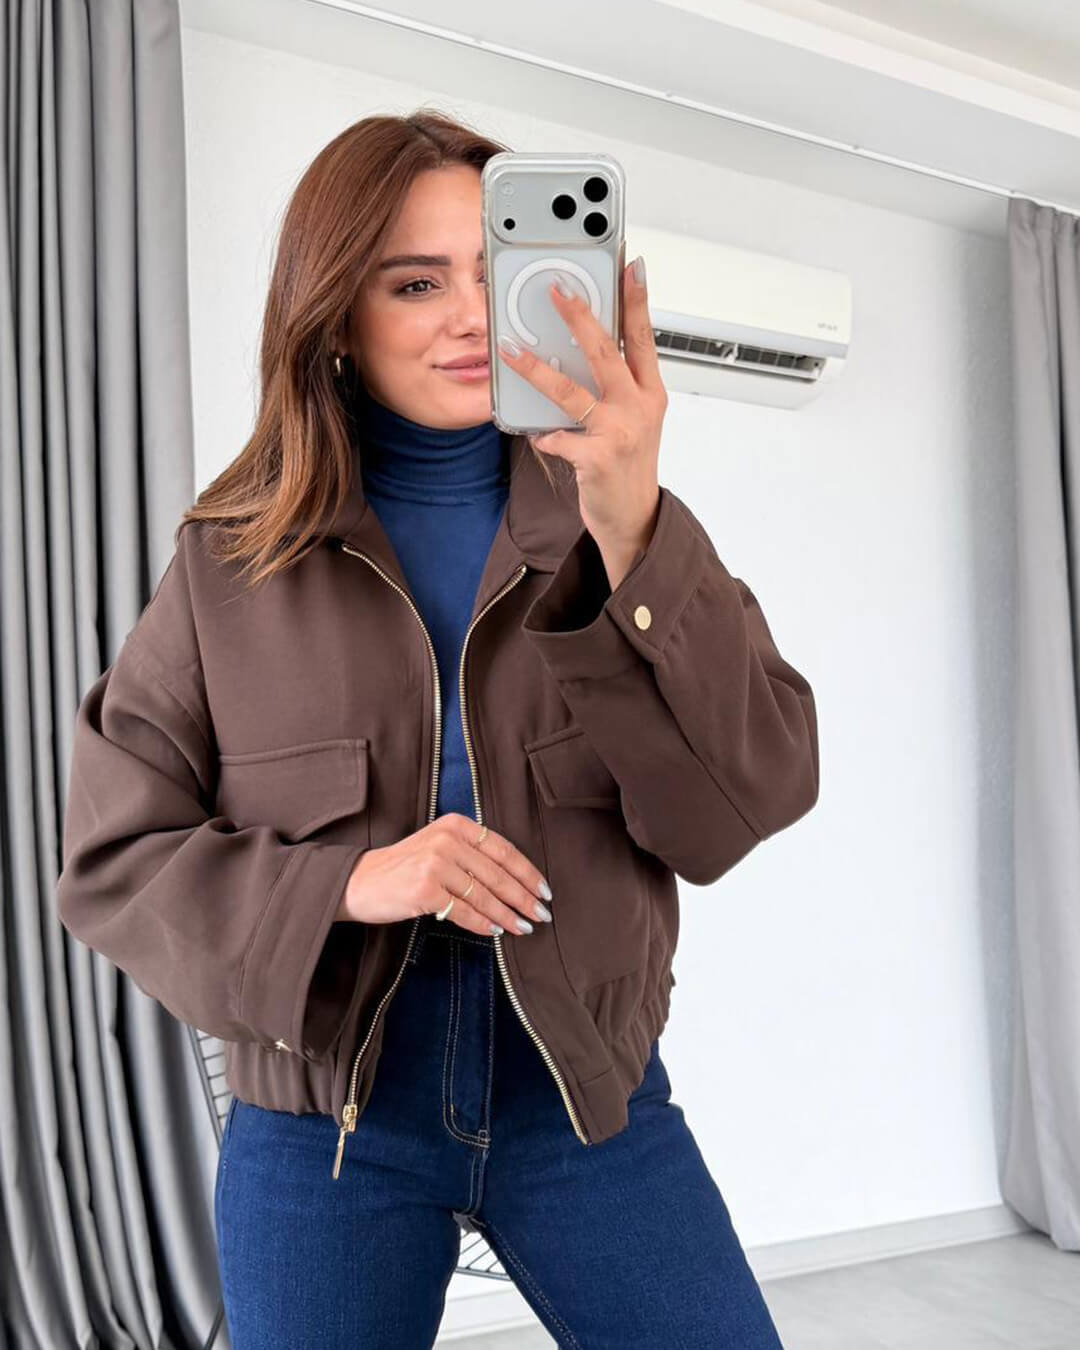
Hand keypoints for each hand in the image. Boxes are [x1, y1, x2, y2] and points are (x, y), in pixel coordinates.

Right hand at [336, 815, 552, 936]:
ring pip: (484, 895)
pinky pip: (463, 912)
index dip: (528, 873)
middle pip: (498, 874)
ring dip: (508, 915)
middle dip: (524, 897)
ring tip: (524, 928)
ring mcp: (435, 864)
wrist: (359, 881)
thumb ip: (471, 855)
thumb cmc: (404, 868)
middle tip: (542, 915)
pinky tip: (497, 931)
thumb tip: (516, 882)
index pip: (503, 850)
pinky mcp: (424, 890)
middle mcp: (447, 840)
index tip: (545, 891)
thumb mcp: (438, 847)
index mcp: (456, 825)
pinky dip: (483, 924)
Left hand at [496, 255, 667, 585]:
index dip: (637, 300)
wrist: (635, 518)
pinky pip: (558, 436)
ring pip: (571, 390)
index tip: (630, 266)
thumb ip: (618, 386)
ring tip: (510, 350)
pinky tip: (538, 435)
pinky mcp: (596, 458)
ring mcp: (618, 432)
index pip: (643, 337)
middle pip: (606, 351)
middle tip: (557, 290)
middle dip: (580, 316)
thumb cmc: (629, 465)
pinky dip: (544, 435)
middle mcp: (638, 408)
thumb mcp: (636, 419)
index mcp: (650, 393)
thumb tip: (587, 350)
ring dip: (536, 369)